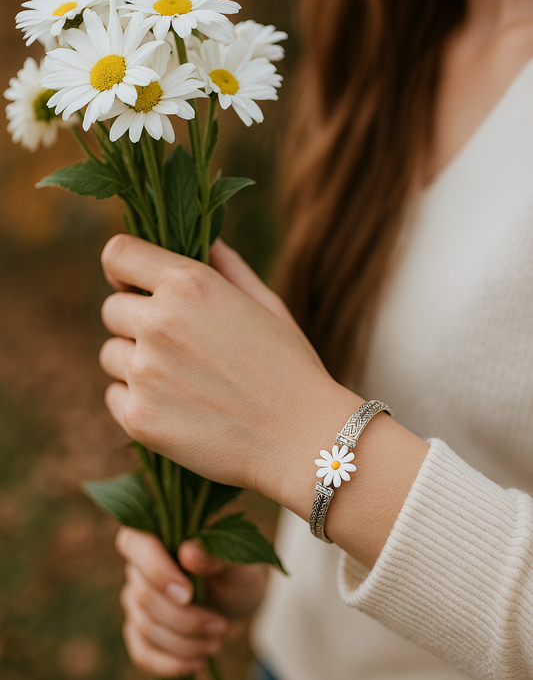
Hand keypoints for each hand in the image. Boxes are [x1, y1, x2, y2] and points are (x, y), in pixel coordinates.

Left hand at [99, 234, 351, 498]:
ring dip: (136, 362)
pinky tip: (178, 408)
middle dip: (137, 321)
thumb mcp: (266, 304)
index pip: (118, 253)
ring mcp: (145, 372)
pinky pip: (114, 395)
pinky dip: (137, 400)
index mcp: (189, 285)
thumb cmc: (291, 368)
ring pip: (111, 354)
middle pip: (112, 308)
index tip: (134, 285)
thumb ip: (227, 267)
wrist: (303, 440)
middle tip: (180, 347)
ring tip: (185, 381)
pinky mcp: (138, 416)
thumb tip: (205, 240)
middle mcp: (159, 322)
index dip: (123, 269)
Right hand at [116, 526, 267, 677]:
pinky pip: (142, 653)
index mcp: (157, 534)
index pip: (135, 544)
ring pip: (145, 627)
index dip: (156, 570)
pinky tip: (197, 663)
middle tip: (220, 625)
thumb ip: (216, 554)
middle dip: (184, 618)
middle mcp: (139, 565)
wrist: (238, 603)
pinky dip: (169, 663)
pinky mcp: (140, 631)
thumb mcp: (238, 563)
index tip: (189, 593)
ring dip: (184, 642)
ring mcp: (136, 599)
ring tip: (218, 640)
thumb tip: (189, 552)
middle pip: (143, 595)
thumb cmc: (236, 574)